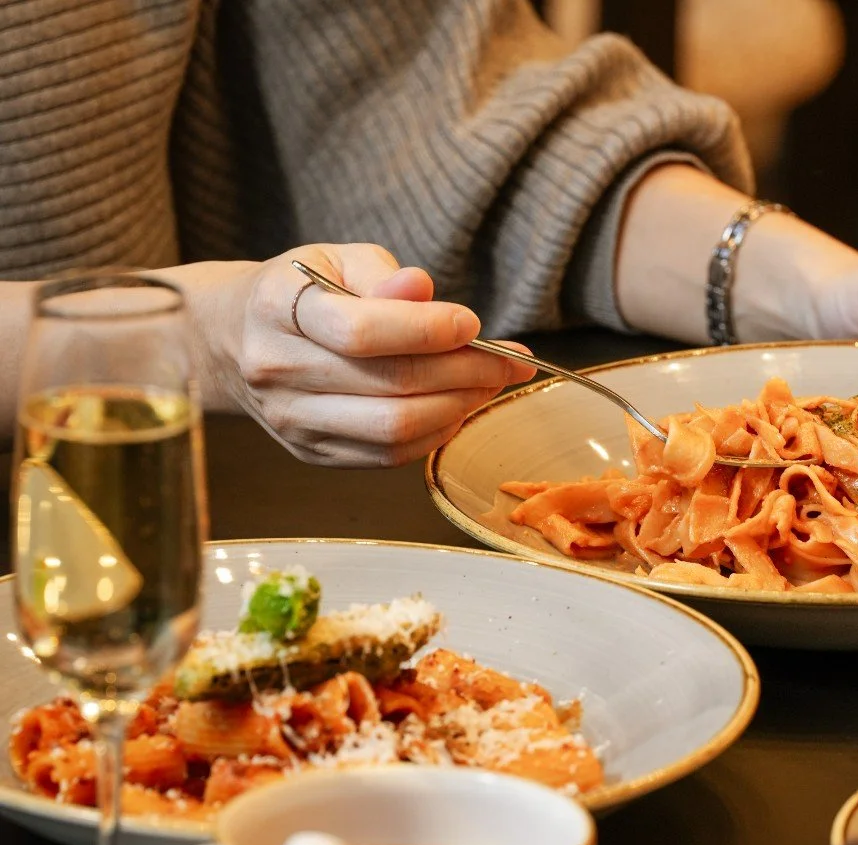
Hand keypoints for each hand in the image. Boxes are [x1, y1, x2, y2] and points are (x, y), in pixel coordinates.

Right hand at [197, 243, 535, 466]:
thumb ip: (383, 275)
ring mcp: (292, 420)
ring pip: (393, 429)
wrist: (234, 340)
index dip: (427, 330)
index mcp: (277, 307)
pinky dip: (434, 433)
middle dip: (464, 374)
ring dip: (458, 408)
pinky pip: (387, 456)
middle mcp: (276, 369)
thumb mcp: (335, 259)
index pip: (361, 330)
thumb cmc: (300, 292)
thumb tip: (426, 293)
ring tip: (489, 384)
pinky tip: (457, 407)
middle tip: (509, 361)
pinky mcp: (311, 452)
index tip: (473, 325)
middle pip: (388, 386)